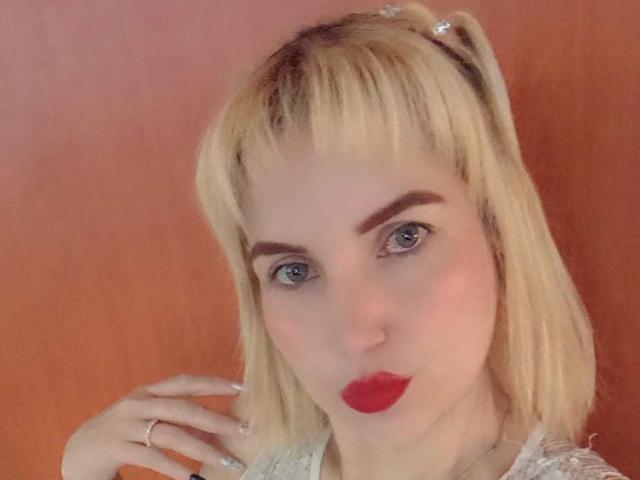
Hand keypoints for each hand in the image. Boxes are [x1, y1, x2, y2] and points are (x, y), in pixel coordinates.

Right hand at [61, 373, 251, 479]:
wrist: (78, 452)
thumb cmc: (123, 433)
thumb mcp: (148, 418)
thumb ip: (176, 417)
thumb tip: (217, 427)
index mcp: (148, 392)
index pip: (184, 382)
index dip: (212, 383)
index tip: (242, 387)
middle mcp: (137, 404)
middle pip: (183, 408)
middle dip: (216, 419)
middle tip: (243, 430)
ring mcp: (125, 425)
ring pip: (171, 434)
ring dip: (203, 450)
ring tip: (227, 462)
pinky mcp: (115, 448)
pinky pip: (151, 458)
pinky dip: (175, 468)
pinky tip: (192, 478)